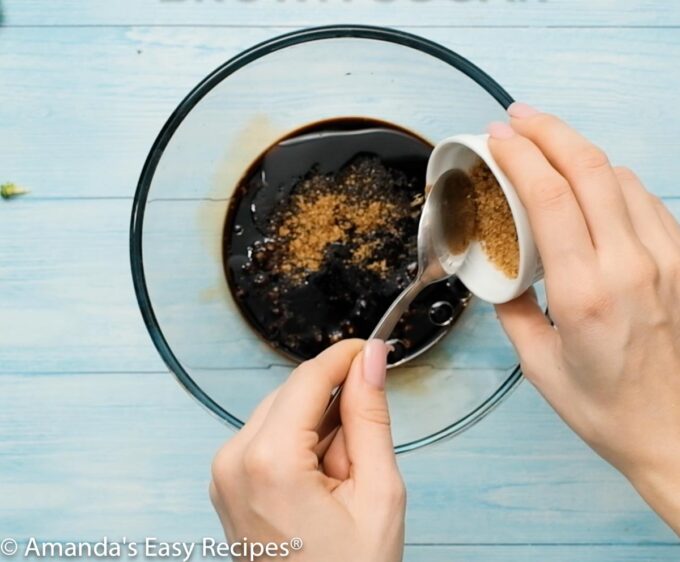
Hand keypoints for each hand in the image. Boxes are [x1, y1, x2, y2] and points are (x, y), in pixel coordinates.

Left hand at [210, 339, 404, 561]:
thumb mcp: (377, 492)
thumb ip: (370, 416)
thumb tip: (369, 361)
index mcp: (268, 461)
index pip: (308, 378)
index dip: (344, 357)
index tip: (372, 349)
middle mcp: (233, 461)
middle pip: (292, 393)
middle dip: (334, 405)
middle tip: (364, 449)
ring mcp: (224, 474)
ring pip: (281, 412)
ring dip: (318, 428)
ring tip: (342, 478)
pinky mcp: (226, 482)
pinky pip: (267, 437)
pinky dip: (299, 444)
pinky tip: (321, 481)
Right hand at [488, 105, 679, 533]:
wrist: (672, 434)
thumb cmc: (603, 407)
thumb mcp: (536, 363)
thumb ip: (510, 306)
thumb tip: (499, 267)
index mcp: (585, 293)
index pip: (550, 198)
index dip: (521, 156)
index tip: (497, 137)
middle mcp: (632, 266)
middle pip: (591, 169)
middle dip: (550, 131)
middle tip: (517, 118)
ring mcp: (666, 261)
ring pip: (623, 178)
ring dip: (581, 152)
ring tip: (548, 146)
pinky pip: (647, 201)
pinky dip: (613, 181)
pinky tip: (592, 184)